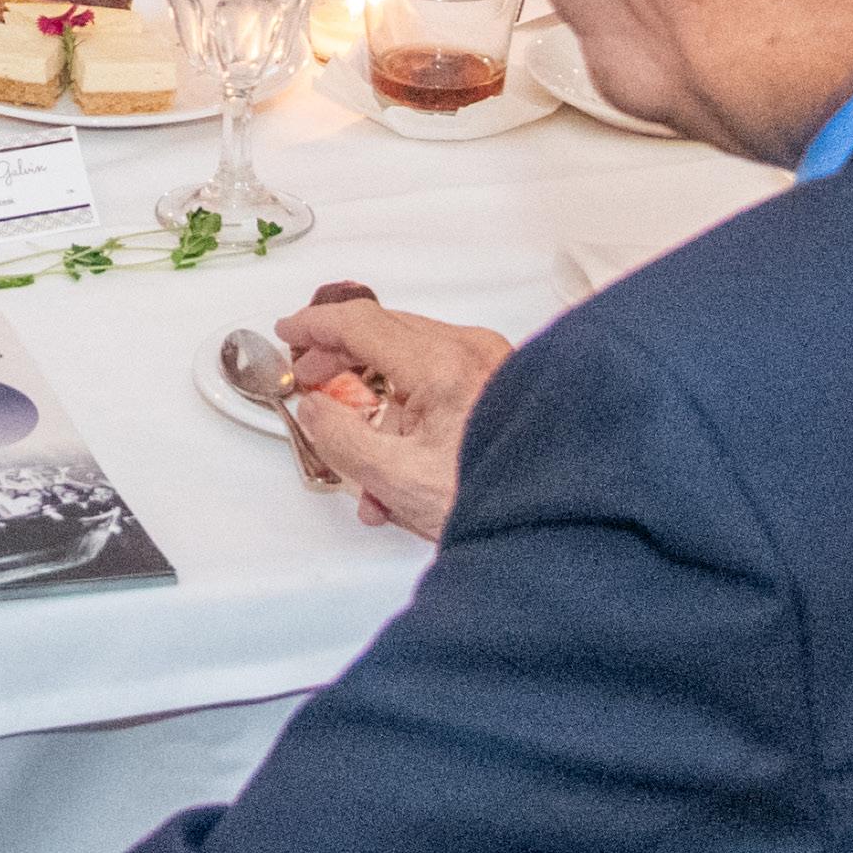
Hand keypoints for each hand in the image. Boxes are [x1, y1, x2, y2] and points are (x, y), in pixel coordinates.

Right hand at [273, 287, 512, 541]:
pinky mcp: (503, 385)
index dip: (315, 325)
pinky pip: (441, 381)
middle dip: (340, 359)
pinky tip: (400, 466)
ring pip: (411, 361)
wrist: (564, 529)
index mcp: (443, 365)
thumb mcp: (395, 478)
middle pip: (385, 333)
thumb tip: (312, 409)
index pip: (361, 323)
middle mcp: (472, 352)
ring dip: (378, 403)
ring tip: (362, 462)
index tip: (288, 332)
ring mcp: (492, 365)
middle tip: (309, 380)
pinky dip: (411, 412)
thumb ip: (339, 438)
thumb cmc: (495, 503)